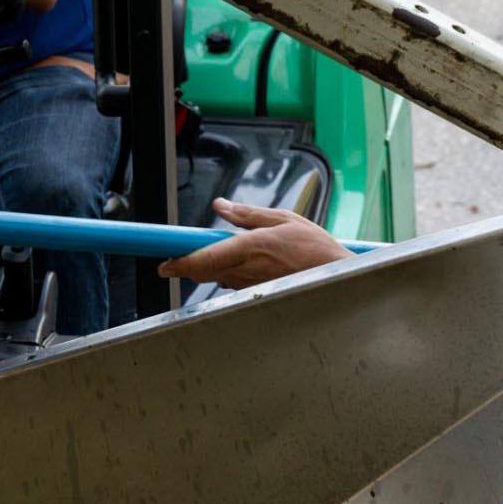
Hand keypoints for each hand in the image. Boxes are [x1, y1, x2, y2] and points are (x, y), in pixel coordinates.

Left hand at [157, 198, 352, 288]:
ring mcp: (251, 287)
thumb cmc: (315, 249)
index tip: (165, 264)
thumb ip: (247, 215)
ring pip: (219, 279)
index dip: (180, 262)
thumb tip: (220, 207)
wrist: (337, 279)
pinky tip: (252, 267)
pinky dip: (233, 276)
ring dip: (215, 269)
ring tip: (235, 256)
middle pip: (204, 272)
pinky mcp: (258, 297)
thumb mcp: (283, 220)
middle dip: (191, 264)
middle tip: (184, 256)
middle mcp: (246, 271)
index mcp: (250, 248)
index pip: (205, 259)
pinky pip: (235, 287)